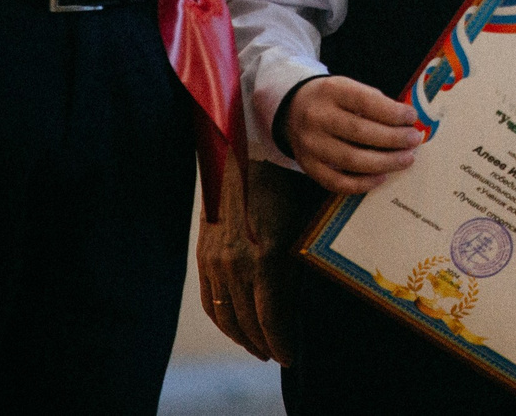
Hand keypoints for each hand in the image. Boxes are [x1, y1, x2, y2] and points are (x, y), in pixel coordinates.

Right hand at [197, 157, 301, 363]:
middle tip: (279, 355)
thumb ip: (301, 260)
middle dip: (264, 344)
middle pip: (248, 322)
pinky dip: (222, 320)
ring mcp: (215, 262)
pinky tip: (235, 327)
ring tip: (259, 347)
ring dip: (243, 337)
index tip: (291, 356)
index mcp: (265, 256)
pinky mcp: (203, 256)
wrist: (240, 158)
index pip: (270, 317)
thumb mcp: (301, 221)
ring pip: (226, 316)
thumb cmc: (282, 186)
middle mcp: (236, 264)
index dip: (281, 342)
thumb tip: (311, 293)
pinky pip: (209, 301)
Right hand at [287, 75, 425, 193]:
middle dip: (394, 139)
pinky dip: (363, 183)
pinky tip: (382, 177)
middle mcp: (317, 118)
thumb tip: (407, 123)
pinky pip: (337, 182)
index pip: (366, 102)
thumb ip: (374, 102)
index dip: (392, 112)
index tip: (412, 117)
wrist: (293, 108)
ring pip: (351, 160)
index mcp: (331, 91)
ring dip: (385, 162)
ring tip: (406, 159)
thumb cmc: (333, 99)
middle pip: (360, 133)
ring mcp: (310, 144)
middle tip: (414, 140)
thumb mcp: (349, 88)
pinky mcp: (308, 166)